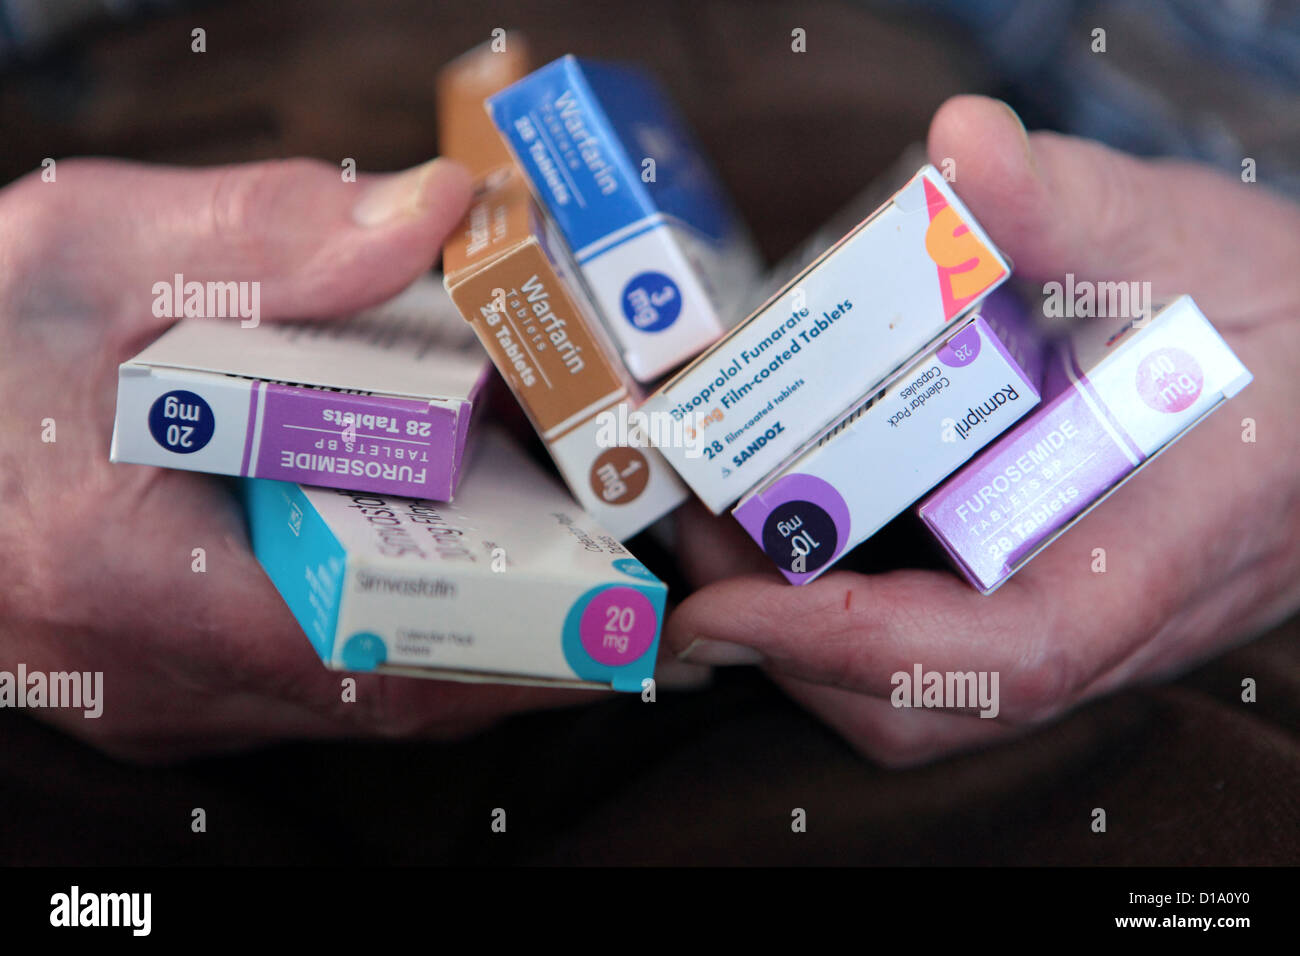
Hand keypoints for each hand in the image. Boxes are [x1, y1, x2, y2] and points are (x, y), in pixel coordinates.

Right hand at [0, 156, 598, 761]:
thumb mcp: (92, 256)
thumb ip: (267, 240)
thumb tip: (437, 217)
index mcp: (130, 583)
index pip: (374, 657)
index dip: (515, 643)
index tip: (614, 608)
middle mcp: (153, 677)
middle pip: (388, 686)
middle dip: (514, 626)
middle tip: (605, 553)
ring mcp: (160, 697)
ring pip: (355, 692)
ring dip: (463, 625)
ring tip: (546, 541)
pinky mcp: (166, 684)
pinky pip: (309, 677)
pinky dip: (393, 621)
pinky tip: (433, 548)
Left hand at [666, 95, 1299, 765]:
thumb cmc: (1276, 317)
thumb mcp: (1175, 243)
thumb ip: (1070, 204)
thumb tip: (963, 145)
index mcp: (1151, 557)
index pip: (997, 657)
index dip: (846, 647)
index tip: (718, 609)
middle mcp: (1107, 625)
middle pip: (930, 703)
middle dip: (788, 644)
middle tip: (694, 538)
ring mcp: (1076, 627)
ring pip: (925, 696)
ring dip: (805, 637)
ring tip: (724, 532)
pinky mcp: (1049, 606)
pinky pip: (935, 651)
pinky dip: (846, 614)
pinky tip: (798, 526)